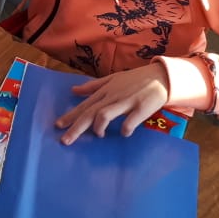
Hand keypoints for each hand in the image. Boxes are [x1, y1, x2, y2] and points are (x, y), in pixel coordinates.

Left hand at [54, 63, 170, 144]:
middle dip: (76, 127)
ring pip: (105, 114)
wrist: (160, 76)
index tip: (58, 126)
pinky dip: (125, 128)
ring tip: (99, 135)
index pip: (84, 105)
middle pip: (90, 112)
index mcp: (104, 91)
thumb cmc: (135, 80)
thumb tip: (73, 90)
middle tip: (65, 140)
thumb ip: (92, 86)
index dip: (70, 116)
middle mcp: (112, 96)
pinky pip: (130, 120)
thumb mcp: (111, 79)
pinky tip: (125, 134)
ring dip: (98, 126)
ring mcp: (126, 102)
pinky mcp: (141, 108)